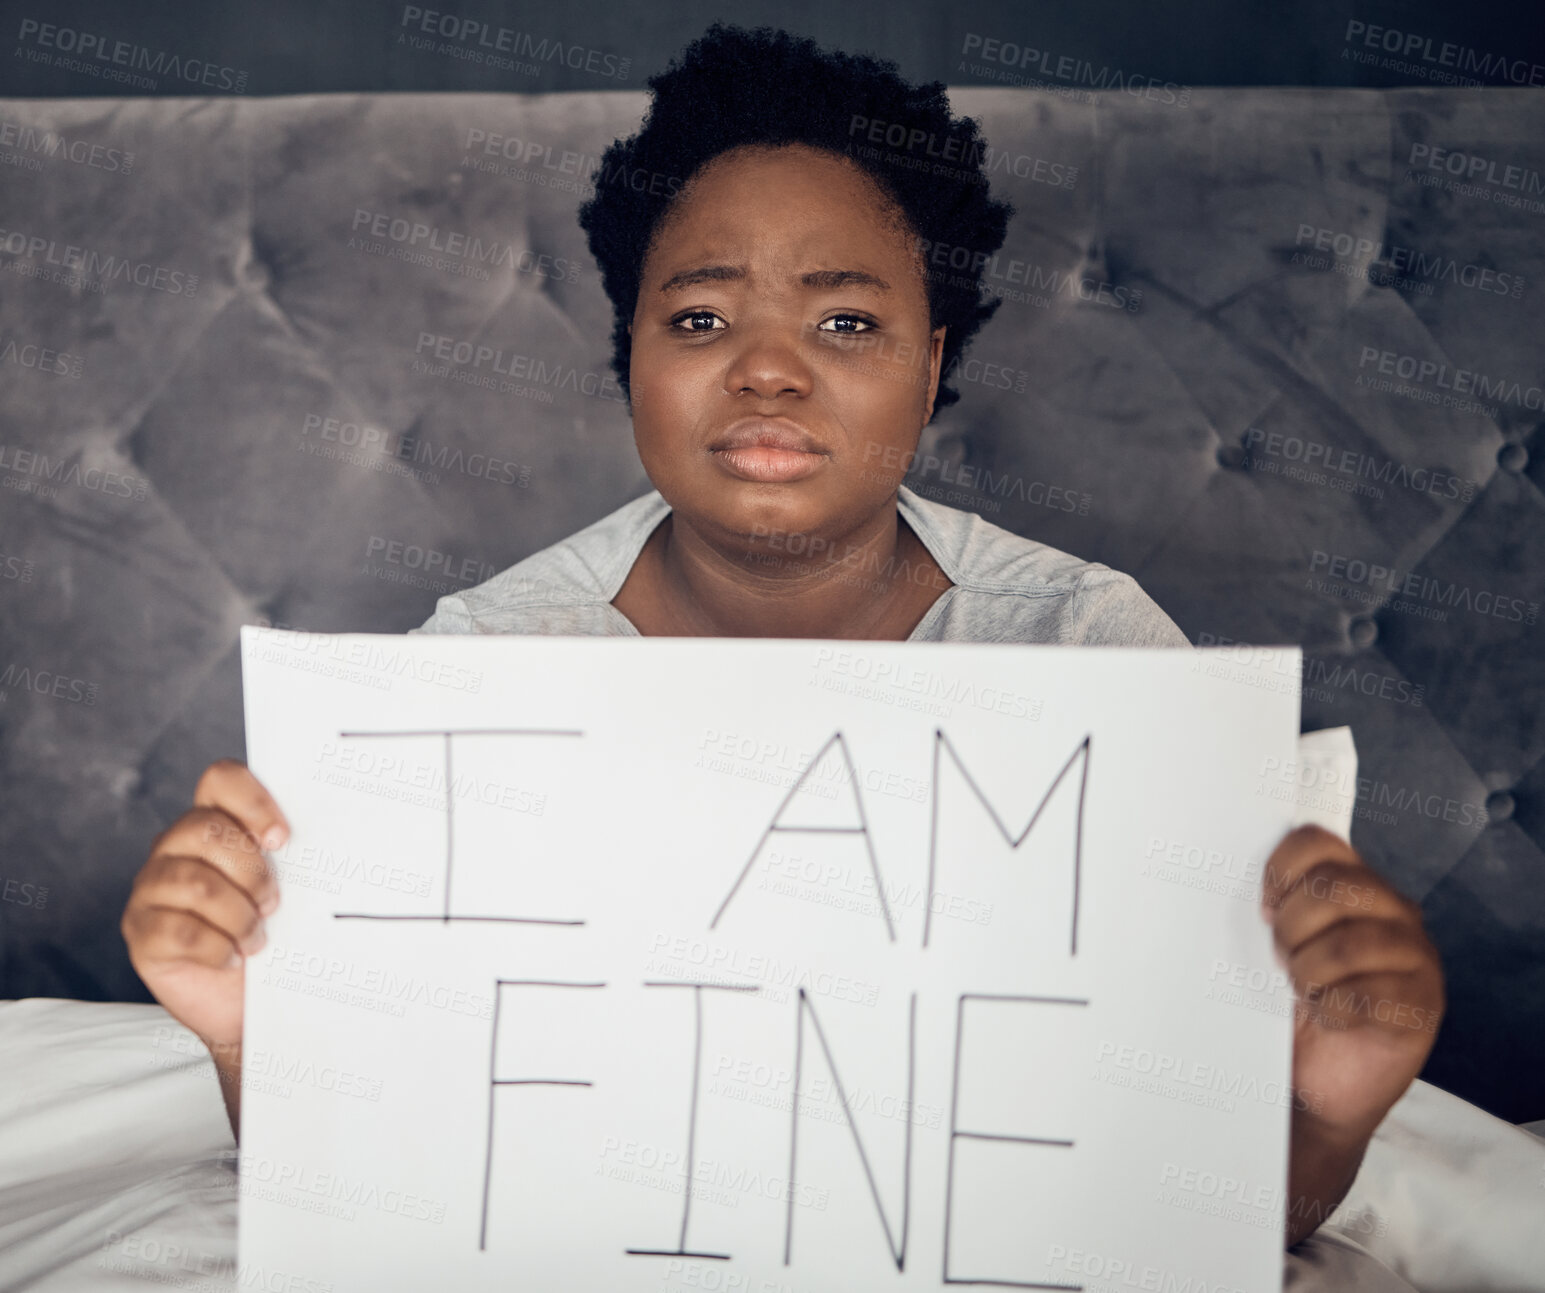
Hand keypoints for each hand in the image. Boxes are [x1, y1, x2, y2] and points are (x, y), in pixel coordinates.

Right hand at [121, 759, 288, 1054]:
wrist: (249, 1004)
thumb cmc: (276, 938)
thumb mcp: (293, 892)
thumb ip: (296, 858)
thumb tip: (340, 839)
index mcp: (215, 821)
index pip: (221, 778)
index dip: (252, 800)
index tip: (283, 840)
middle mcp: (176, 845)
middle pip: (205, 829)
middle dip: (251, 871)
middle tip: (274, 905)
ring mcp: (152, 886)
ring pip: (192, 882)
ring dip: (237, 916)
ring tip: (257, 939)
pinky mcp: (141, 931)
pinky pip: (177, 930)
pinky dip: (216, 948)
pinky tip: (233, 957)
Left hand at [1262, 825, 1444, 1140]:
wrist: (1317, 1085)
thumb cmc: (1290, 1009)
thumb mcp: (1276, 948)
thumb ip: (1270, 907)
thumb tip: (1219, 873)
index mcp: (1356, 884)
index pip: (1316, 841)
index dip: (1278, 872)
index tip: (1262, 912)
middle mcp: (1394, 910)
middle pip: (1333, 886)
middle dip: (1291, 926)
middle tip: (1281, 962)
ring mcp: (1415, 956)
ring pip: (1349, 941)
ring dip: (1309, 972)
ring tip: (1304, 991)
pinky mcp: (1421, 1005)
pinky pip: (1368, 994)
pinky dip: (1334, 1008)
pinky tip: (1329, 1017)